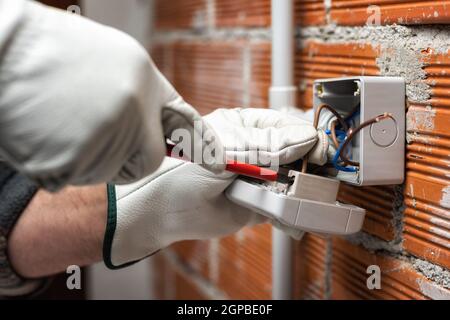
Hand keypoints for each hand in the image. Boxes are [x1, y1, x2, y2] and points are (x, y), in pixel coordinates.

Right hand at [0, 0, 221, 189]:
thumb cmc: (50, 52)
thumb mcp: (111, 58)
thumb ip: (141, 94)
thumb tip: (163, 122)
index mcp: (143, 80)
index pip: (185, 125)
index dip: (202, 148)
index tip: (219, 164)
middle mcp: (130, 110)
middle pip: (145, 161)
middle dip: (127, 156)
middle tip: (95, 131)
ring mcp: (102, 139)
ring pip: (108, 172)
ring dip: (89, 156)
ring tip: (62, 121)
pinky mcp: (70, 163)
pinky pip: (76, 177)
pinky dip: (62, 163)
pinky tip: (46, 133)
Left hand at [105, 108, 324, 268]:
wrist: (162, 212)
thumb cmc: (183, 172)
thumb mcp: (224, 153)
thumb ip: (265, 148)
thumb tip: (305, 138)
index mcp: (246, 127)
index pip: (285, 124)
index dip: (304, 133)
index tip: (317, 146)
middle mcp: (257, 152)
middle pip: (297, 151)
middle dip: (311, 160)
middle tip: (322, 168)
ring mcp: (261, 178)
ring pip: (296, 179)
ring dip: (307, 185)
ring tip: (313, 190)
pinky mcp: (261, 205)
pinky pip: (287, 205)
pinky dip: (296, 209)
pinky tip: (299, 210)